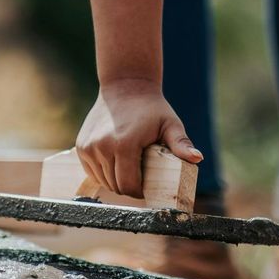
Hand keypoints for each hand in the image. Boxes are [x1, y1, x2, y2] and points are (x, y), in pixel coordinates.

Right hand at [76, 79, 202, 198]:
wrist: (124, 87)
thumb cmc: (151, 108)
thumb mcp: (170, 125)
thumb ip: (181, 144)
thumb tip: (197, 158)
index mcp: (124, 145)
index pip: (129, 185)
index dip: (139, 192)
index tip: (147, 189)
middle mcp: (102, 147)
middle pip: (115, 185)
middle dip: (128, 187)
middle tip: (139, 180)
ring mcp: (89, 148)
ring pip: (102, 180)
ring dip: (114, 181)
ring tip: (127, 170)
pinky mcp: (81, 147)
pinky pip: (92, 171)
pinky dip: (102, 173)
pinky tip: (114, 164)